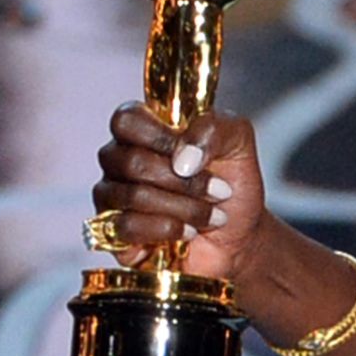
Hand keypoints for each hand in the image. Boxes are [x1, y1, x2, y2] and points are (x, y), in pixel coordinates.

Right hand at [91, 104, 268, 280]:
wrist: (242, 234)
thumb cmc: (232, 185)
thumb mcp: (238, 142)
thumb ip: (214, 129)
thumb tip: (183, 157)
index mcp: (142, 130)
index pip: (126, 121)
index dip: (162, 139)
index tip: (196, 157)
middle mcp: (120, 161)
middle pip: (132, 163)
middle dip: (186, 183)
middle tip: (219, 191)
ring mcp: (113, 197)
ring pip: (133, 196)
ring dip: (185, 208)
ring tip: (212, 215)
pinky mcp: (115, 233)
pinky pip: (127, 227)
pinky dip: (168, 230)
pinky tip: (189, 231)